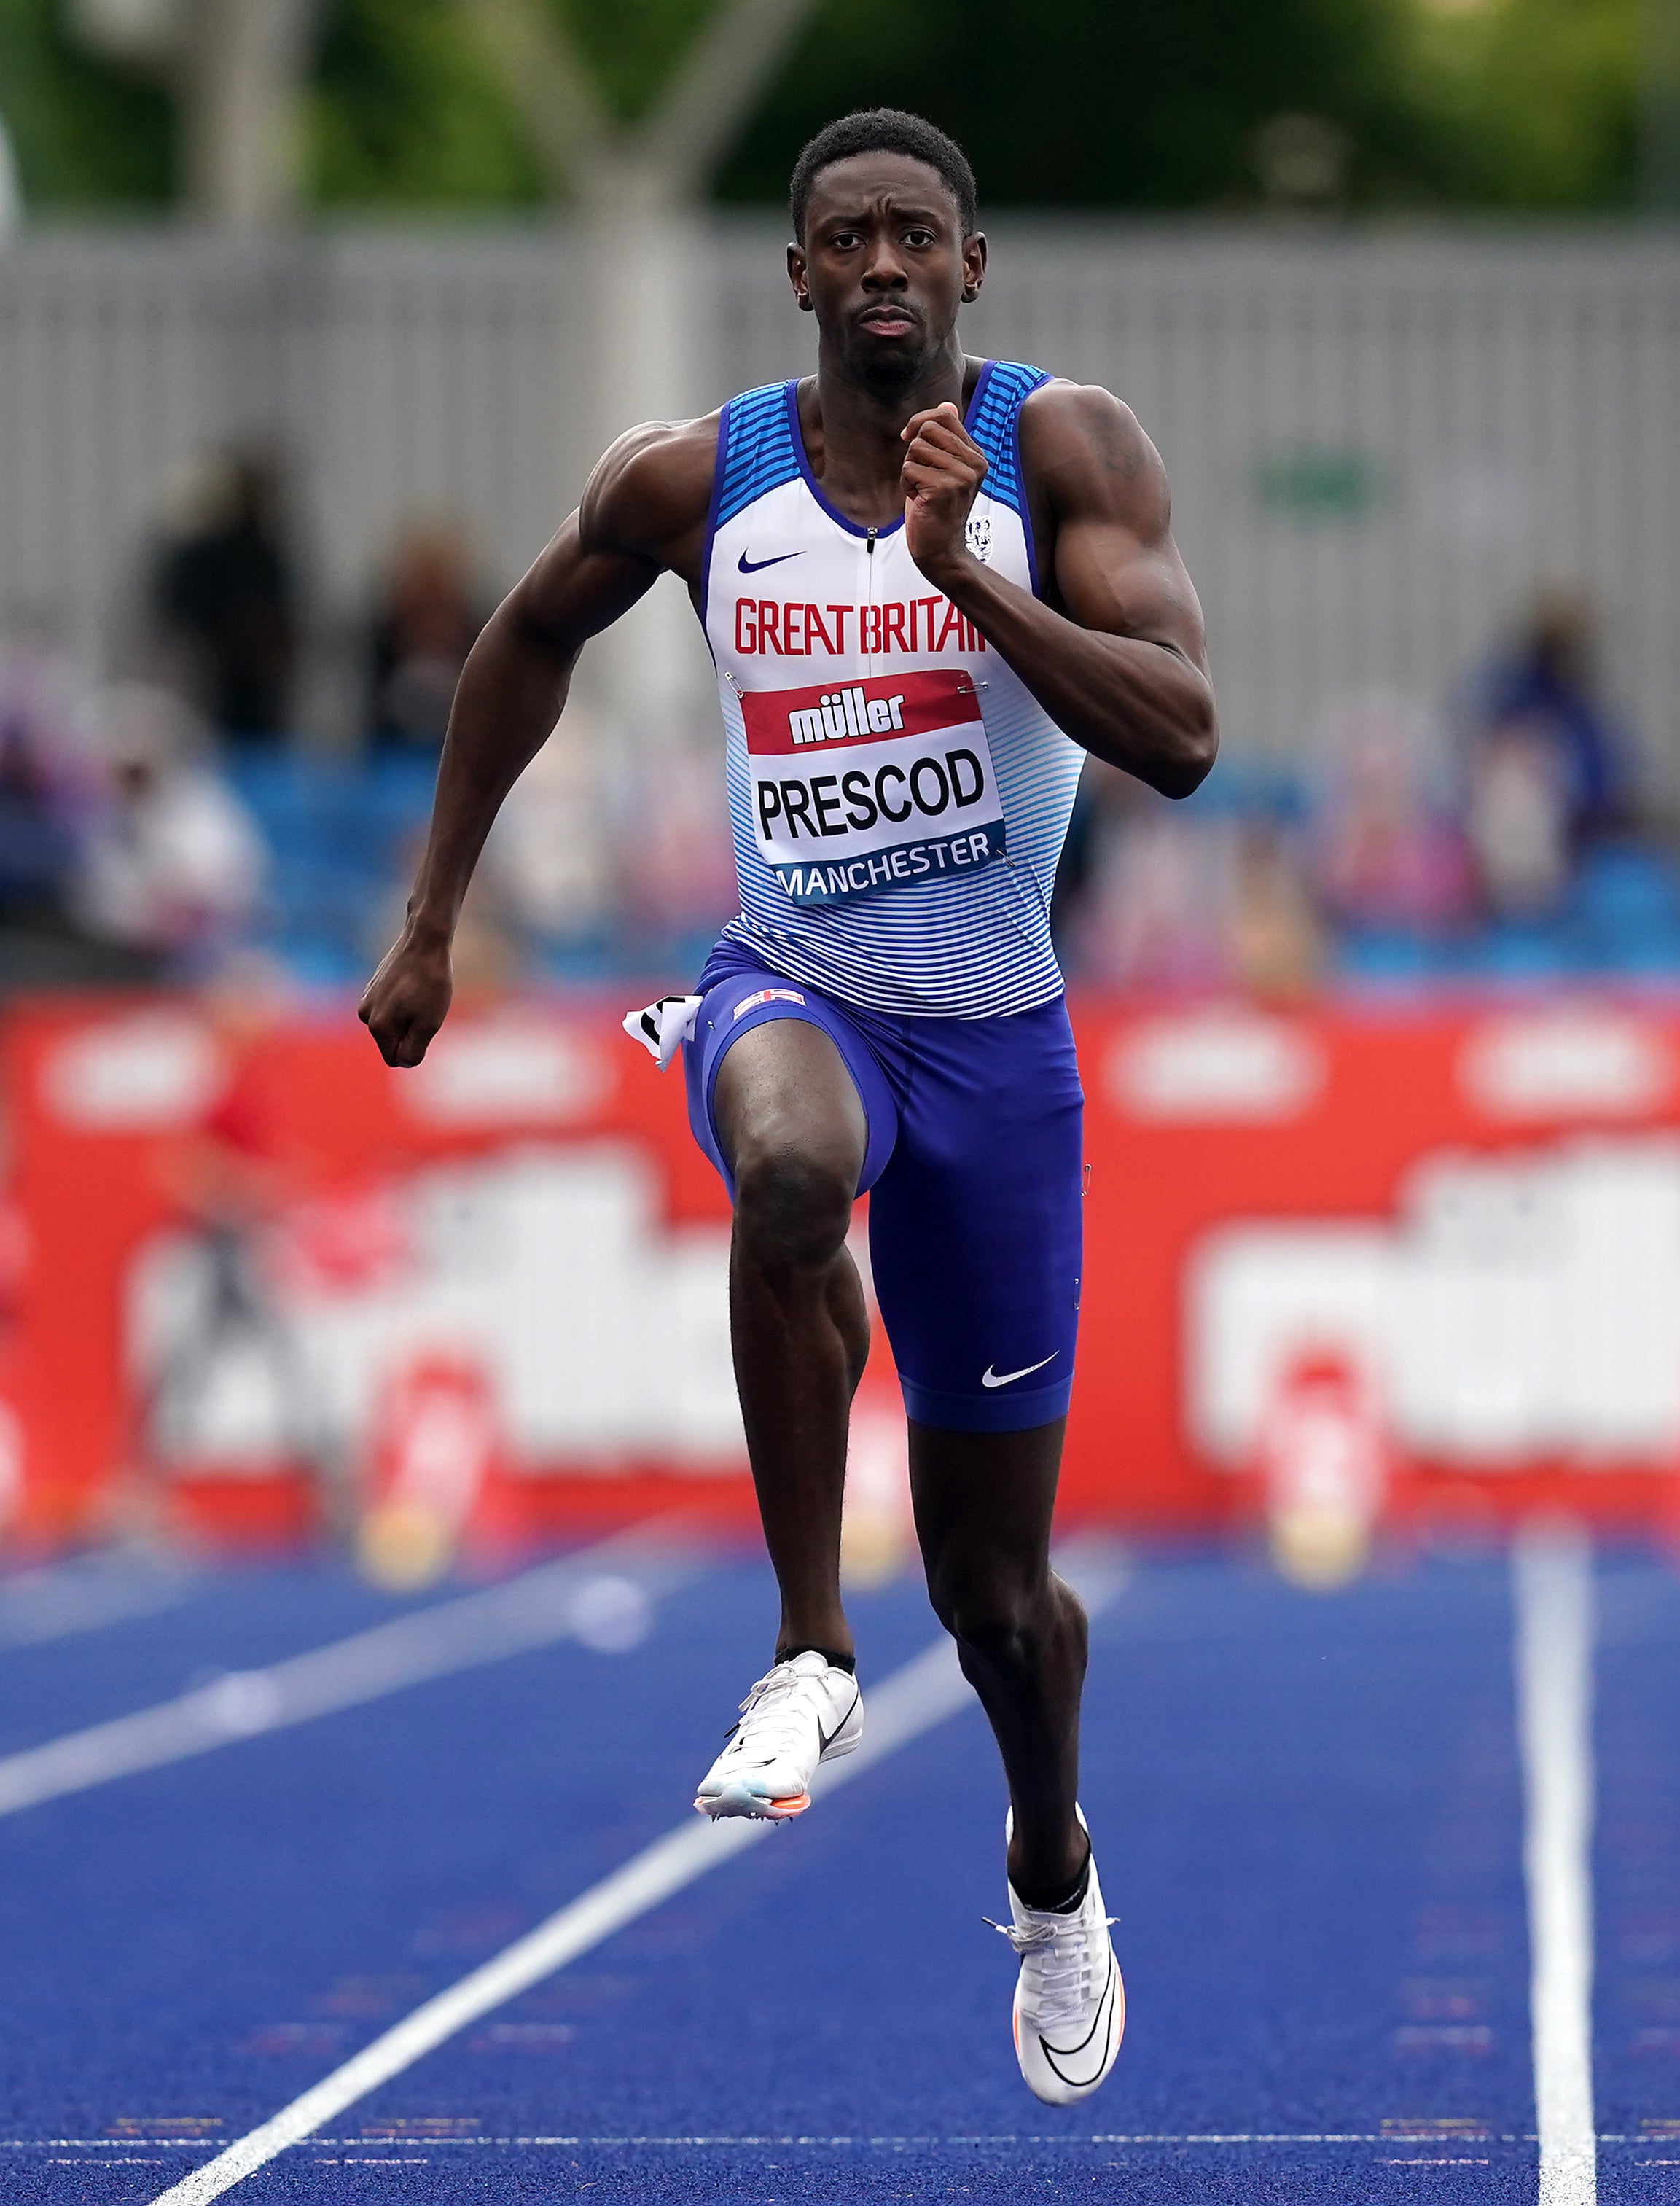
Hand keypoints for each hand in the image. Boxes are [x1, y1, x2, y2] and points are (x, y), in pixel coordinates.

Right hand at [358, 922, 452, 1067]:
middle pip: (392, 1042)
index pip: (395, 1059)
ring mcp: (366, 1000)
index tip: (426, 1024)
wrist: (424, 941)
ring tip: (420, 994)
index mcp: (378, 1028)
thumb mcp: (429, 1023)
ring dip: (408, 1017)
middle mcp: (365, 1016)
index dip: (415, 1048)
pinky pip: (390, 1008)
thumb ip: (414, 1050)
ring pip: (392, 1024)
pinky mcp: (371, 987)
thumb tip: (402, 1062)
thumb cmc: (431, 983)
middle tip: (425, 1007)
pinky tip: (412, 984)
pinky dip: (403, 1003)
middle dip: (410, 1032)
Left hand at [900, 402, 987, 582]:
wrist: (941, 551)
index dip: (920, 420)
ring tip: (922, 491)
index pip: (945, 415)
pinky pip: (908, 469)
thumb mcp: (944, 469)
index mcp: (975, 455)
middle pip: (927, 428)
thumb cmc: (937, 510)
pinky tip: (919, 501)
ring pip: (915, 449)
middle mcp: (974, 463)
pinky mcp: (943, 488)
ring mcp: (960, 476)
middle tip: (921, 476)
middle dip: (914, 451)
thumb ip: (947, 438)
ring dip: (909, 471)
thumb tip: (946, 404)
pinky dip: (906, 485)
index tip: (909, 437)